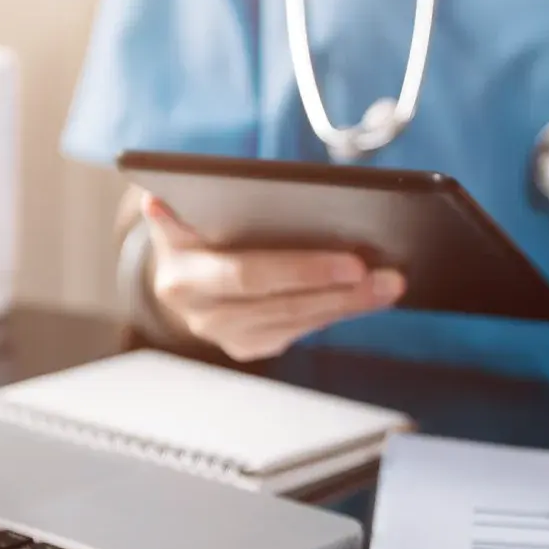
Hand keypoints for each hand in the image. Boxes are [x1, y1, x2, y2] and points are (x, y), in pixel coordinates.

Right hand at [143, 193, 405, 360]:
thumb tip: (156, 201)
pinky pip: (300, 331)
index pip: (249, 276)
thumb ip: (176, 204)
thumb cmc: (191, 228)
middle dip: (340, 290)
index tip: (352, 262)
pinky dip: (337, 312)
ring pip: (298, 321)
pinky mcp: (248, 347)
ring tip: (391, 284)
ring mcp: (226, 335)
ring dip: (351, 304)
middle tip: (388, 275)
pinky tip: (369, 297)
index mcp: (182, 275)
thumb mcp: (177, 211)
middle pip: (283, 304)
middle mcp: (201, 314)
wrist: (178, 272)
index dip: (302, 271)